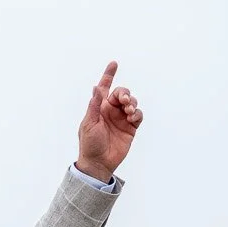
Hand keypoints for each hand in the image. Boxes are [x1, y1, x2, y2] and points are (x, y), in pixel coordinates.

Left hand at [75, 61, 142, 181]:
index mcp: (99, 108)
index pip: (105, 88)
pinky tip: (132, 118)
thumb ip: (94, 106)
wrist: (98, 163)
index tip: (114, 63)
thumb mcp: (89, 124)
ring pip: (132, 102)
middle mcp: (111, 111)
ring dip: (132, 103)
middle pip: (122, 93)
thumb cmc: (89, 144)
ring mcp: (122, 119)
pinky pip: (138, 115)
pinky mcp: (131, 128)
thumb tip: (96, 88)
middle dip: (125, 93)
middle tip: (124, 101)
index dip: (109, 75)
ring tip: (128, 111)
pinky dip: (137, 113)